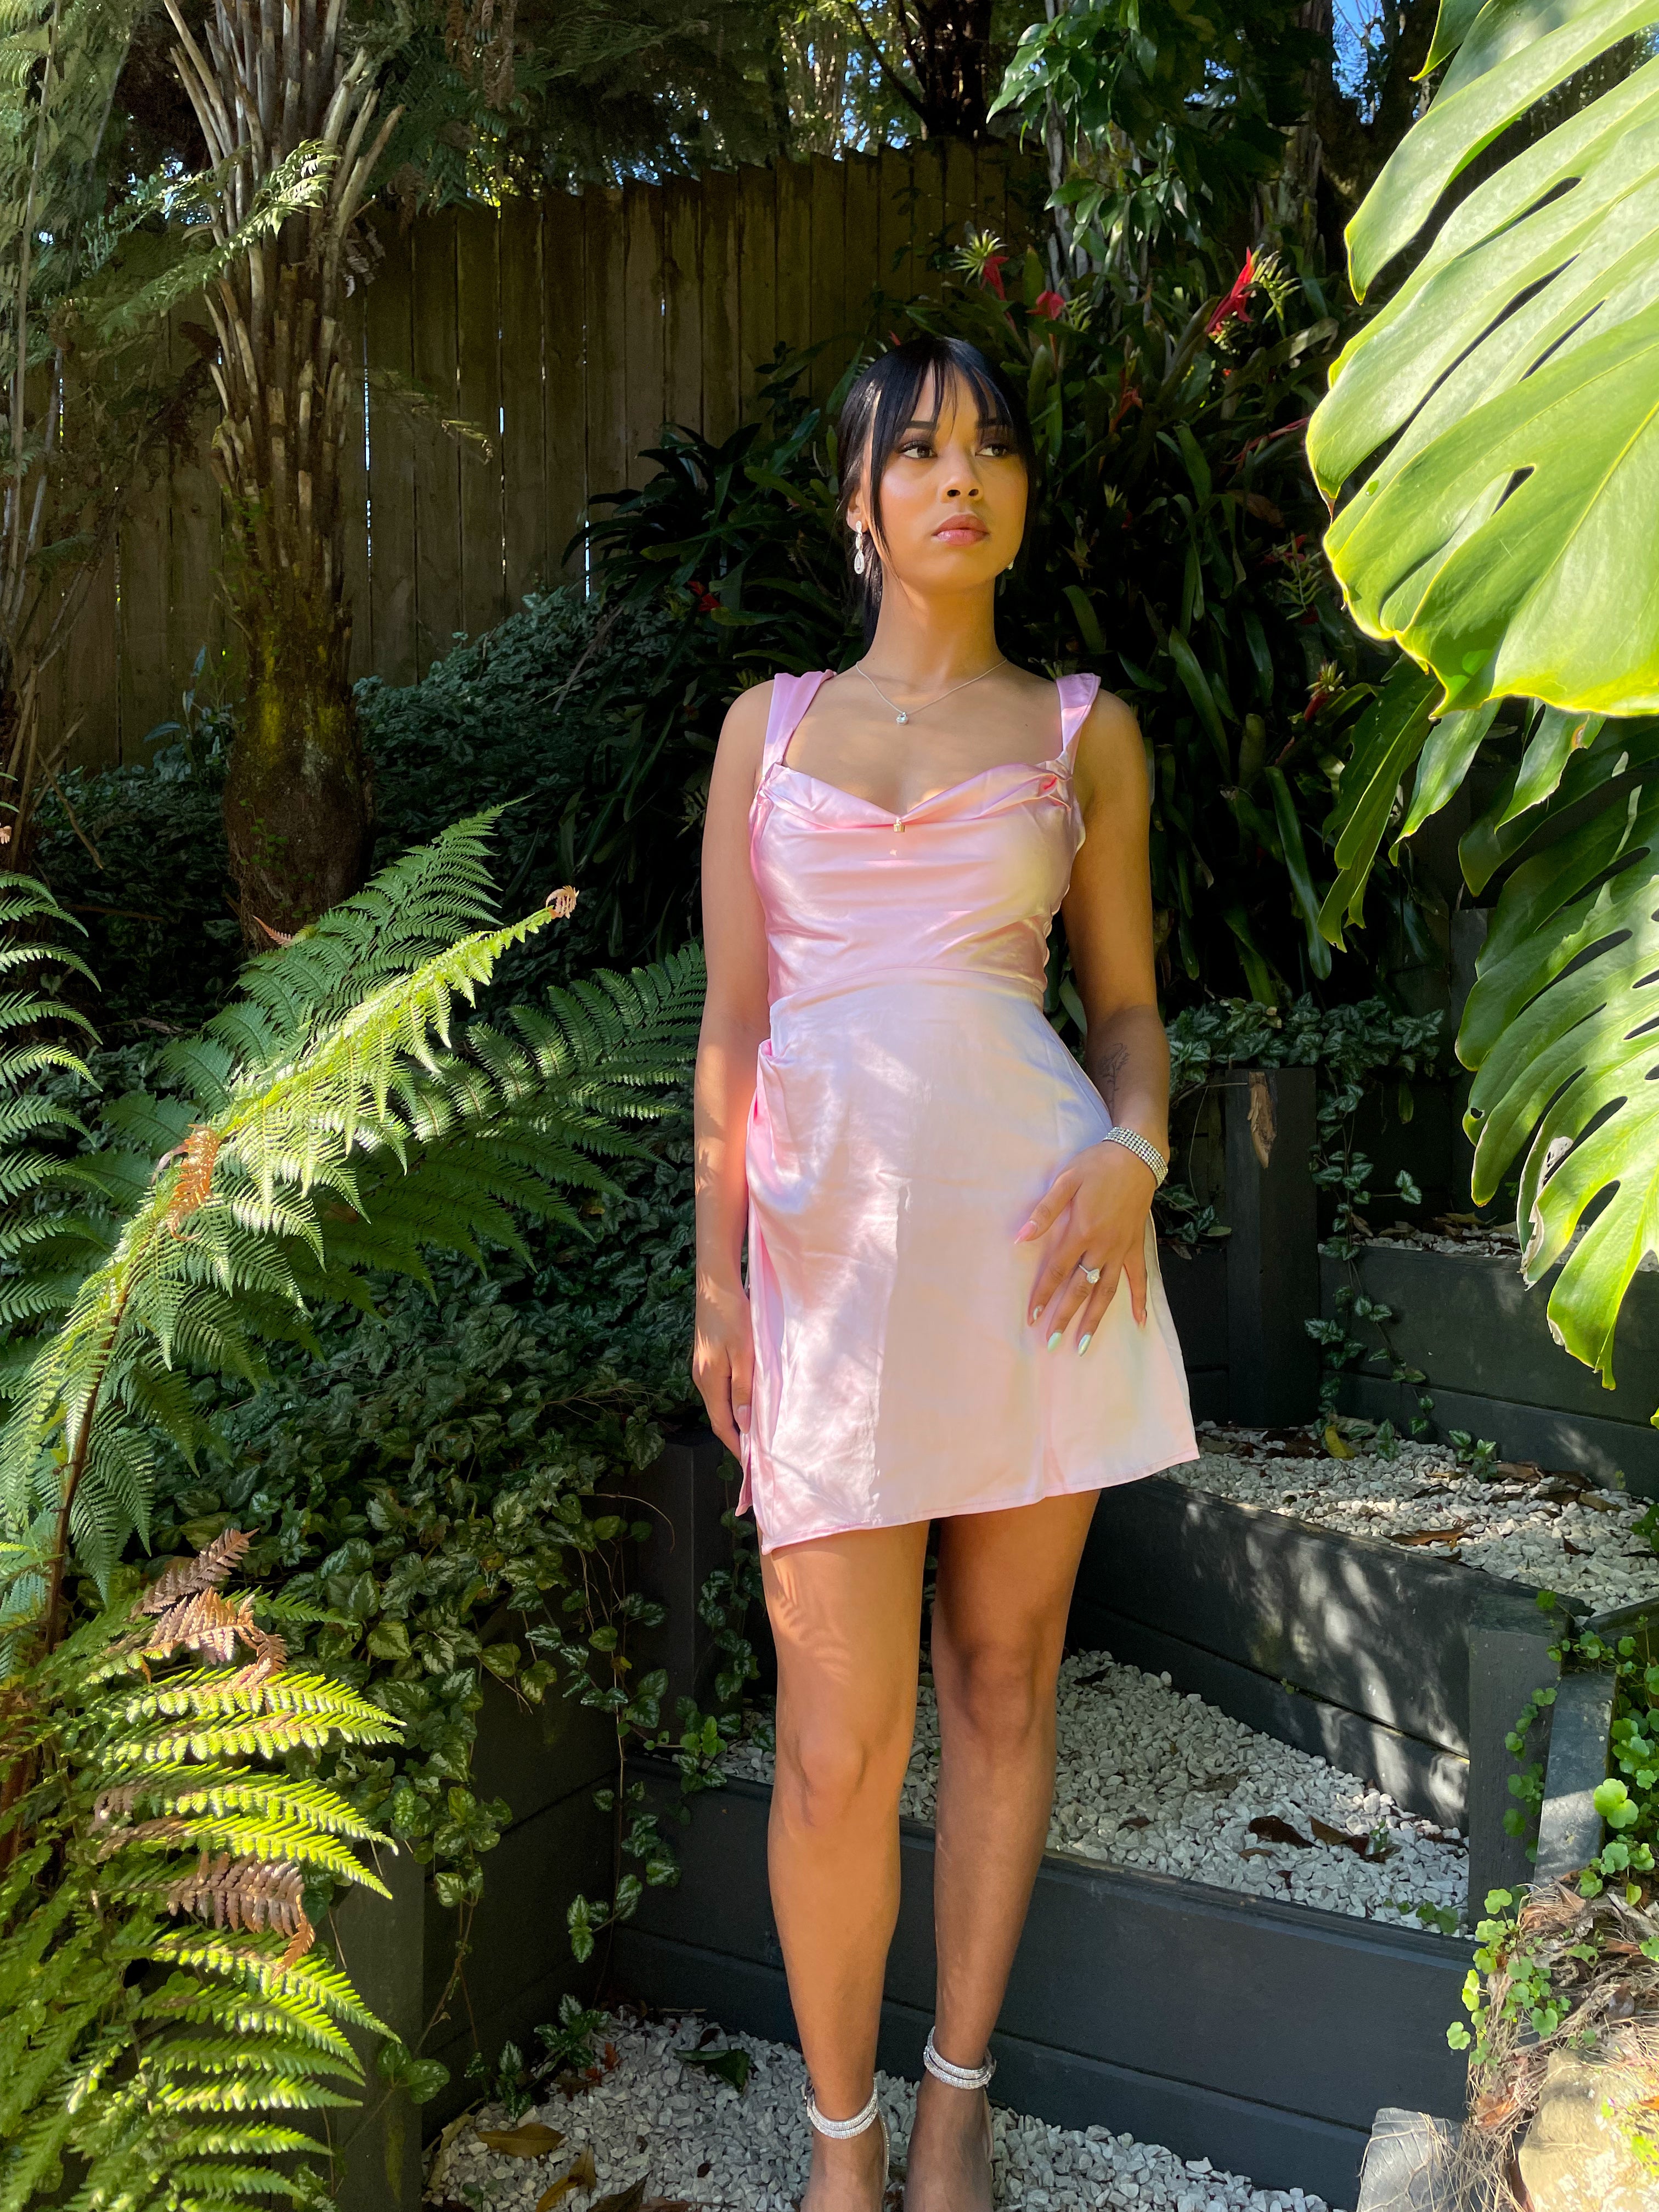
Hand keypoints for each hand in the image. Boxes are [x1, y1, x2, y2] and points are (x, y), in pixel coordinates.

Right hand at [693, 1275, 753, 1456]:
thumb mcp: (743, 1354)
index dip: (736, 1446)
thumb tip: (743, 1424)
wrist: (715, 1284)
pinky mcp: (707, 1358)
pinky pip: (720, 1388)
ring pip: (720, 1402)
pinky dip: (733, 1400)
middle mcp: (701, 1378)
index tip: (751, 1463)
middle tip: (759, 1451)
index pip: (721, 1425)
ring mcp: (702, 1368)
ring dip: (736, 1417)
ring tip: (757, 1430)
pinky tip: (748, 1399)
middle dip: (737, 1436)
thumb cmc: (733, 1315)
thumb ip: (743, 1389)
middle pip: (719, 1416)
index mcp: (709, 1381)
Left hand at [1016, 1138, 1157, 1347]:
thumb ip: (1045, 1211)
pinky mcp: (1136, 1246)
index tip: (1031, 1317)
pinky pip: (1139, 1278)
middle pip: (1079, 1289)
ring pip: (1106, 1292)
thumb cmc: (1097, 1165)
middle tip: (1051, 1342)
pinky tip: (1139, 1321)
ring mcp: (1121, 1249)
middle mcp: (1102, 1247)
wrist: (1136, 1156)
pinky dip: (1139, 1300)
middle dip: (1064, 1317)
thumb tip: (1021, 1237)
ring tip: (1084, 1343)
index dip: (1043, 1295)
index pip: (1057, 1272)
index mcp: (1082, 1232)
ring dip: (1095, 1319)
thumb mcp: (1066, 1180)